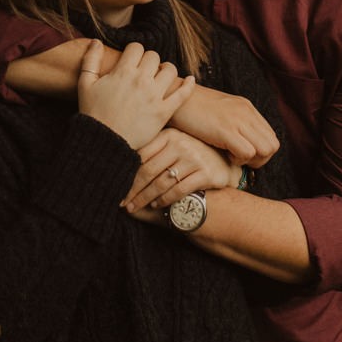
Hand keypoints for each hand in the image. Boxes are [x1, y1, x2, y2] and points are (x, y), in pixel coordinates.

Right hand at [78, 40, 194, 151]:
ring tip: (161, 75)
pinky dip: (189, 85)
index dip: (134, 52)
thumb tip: (96, 41)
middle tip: (145, 70)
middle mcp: (141, 81)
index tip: (132, 60)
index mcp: (123, 72)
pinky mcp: (164, 112)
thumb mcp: (85, 85)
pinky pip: (183, 94)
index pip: (137, 48)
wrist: (104, 142)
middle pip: (153, 56)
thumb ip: (90, 60)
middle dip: (149, 60)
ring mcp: (155, 96)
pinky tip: (190, 80)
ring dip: (166, 70)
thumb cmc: (93, 114)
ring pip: (170, 70)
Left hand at [123, 130, 241, 213]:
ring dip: (146, 198)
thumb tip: (121, 164)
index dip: (127, 173)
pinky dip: (165, 200)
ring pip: (161, 183)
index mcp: (170, 135)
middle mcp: (181, 144)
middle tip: (123, 202)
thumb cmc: (192, 155)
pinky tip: (156, 205)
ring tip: (136, 206)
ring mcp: (194, 159)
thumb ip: (154, 151)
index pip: (141, 155)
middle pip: (149, 171)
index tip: (116, 186)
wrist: (225, 162)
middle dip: (133, 190)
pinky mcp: (205, 174)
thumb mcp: (175, 145)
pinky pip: (178, 190)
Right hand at [170, 87, 278, 166]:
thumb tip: (239, 145)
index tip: (243, 155)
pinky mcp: (226, 130)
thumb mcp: (219, 112)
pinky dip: (238, 160)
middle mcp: (246, 113)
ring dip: (250, 160)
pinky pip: (247, 153)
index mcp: (246, 108)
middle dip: (260, 160)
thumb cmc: (189, 109)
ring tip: (231, 157)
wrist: (172, 97)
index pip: (270, 136)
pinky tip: (223, 154)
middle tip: (239, 160)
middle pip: (273, 145)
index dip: (260, 151)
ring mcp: (238, 120)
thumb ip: (233, 124)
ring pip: (265, 150)